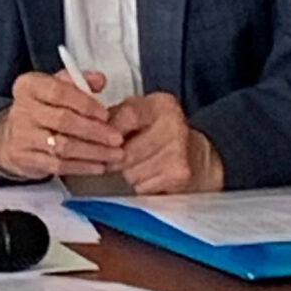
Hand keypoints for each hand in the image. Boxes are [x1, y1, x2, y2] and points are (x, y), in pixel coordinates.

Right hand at [0, 68, 124, 179]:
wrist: (12, 138)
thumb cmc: (42, 109)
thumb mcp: (55, 87)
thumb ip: (78, 81)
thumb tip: (100, 79)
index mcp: (29, 86)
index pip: (59, 91)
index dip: (85, 104)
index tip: (106, 114)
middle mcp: (23, 109)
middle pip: (63, 120)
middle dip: (94, 130)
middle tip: (117, 138)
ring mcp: (22, 136)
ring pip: (63, 146)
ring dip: (93, 151)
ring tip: (115, 154)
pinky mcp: (26, 159)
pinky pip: (58, 165)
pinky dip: (82, 167)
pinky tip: (99, 166)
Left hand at [109, 91, 224, 195]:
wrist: (200, 158)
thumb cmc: (162, 134)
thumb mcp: (141, 114)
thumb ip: (116, 116)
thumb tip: (91, 128)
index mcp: (162, 104)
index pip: (126, 116)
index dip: (108, 133)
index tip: (103, 141)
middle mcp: (173, 125)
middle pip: (125, 151)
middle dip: (116, 159)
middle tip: (119, 158)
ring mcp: (178, 151)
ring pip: (131, 172)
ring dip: (129, 173)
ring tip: (140, 165)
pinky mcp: (180, 175)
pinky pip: (143, 186)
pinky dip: (142, 185)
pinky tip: (152, 176)